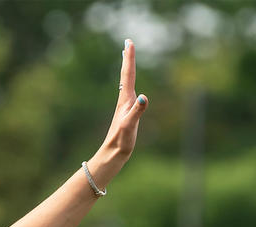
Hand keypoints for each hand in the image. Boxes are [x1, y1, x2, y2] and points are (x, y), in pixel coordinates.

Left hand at [88, 39, 148, 184]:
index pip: (128, 74)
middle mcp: (124, 100)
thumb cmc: (120, 141)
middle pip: (126, 74)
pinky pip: (129, 93)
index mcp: (125, 100)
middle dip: (128, 58)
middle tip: (128, 43)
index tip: (129, 42)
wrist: (112, 154)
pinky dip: (130, 84)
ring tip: (127, 58)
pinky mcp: (126, 113)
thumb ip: (136, 111)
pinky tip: (131, 87)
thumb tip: (143, 97)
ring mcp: (124, 106)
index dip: (129, 58)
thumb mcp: (129, 125)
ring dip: (128, 68)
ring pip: (126, 82)